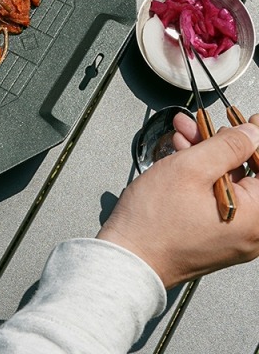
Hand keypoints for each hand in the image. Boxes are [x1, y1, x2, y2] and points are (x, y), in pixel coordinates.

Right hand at [97, 118, 258, 287]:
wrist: (131, 256)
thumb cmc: (154, 223)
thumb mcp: (189, 169)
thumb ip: (226, 146)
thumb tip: (251, 134)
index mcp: (257, 218)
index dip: (256, 139)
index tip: (248, 121)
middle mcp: (253, 231)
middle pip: (248, 174)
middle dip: (223, 143)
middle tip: (205, 125)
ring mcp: (236, 235)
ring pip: (230, 183)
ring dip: (208, 156)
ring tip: (184, 136)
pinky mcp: (217, 235)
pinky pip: (218, 197)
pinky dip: (203, 176)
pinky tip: (183, 157)